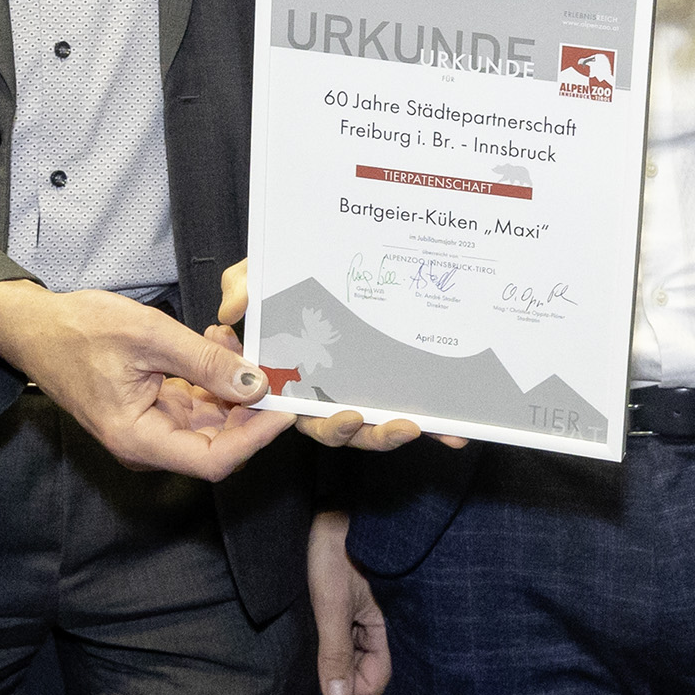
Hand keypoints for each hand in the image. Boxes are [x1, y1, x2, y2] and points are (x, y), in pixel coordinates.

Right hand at [0, 280, 291, 478]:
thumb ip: (205, 361)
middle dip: (252, 408)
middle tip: (277, 368)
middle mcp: (146, 444)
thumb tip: (255, 383)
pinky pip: (196, 404)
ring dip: (234, 387)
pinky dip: (213, 378)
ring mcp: (150, 428)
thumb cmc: (77, 331)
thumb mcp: (149, 335)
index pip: (215, 459)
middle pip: (219, 443)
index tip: (285, 408)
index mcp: (138, 440)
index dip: (256, 438)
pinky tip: (218, 345)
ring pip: (212, 421)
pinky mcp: (153, 410)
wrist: (35, 327)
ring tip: (239, 344)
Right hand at [207, 262, 465, 452]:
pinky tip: (460, 427)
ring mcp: (358, 385)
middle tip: (405, 426)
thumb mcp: (255, 276)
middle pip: (350, 428)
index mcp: (293, 380)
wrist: (301, 261)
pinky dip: (434, 417)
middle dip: (378, 434)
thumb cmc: (274, 277)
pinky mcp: (387, 376)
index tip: (352, 417)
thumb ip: (243, 289)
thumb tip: (234, 310)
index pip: (309, 415)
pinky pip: (408, 401)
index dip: (332, 425)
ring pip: (381, 422)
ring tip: (439, 427)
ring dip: (407, 429)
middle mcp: (325, 392)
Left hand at [309, 510, 389, 694]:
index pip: (374, 682)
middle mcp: (385, 624)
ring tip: (323, 608)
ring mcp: (372, 612)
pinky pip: (351, 629)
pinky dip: (337, 625)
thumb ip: (335, 651)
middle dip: (342, 660)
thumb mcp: (330, 602)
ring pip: (355, 649)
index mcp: (387, 627)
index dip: (349, 680)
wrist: (334, 505)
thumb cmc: (335, 548)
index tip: (327, 654)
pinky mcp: (361, 599)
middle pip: (365, 668)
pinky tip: (325, 603)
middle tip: (323, 626)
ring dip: (337, 639)